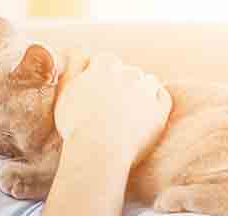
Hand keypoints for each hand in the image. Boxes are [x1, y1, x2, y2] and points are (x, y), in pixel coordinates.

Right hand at [55, 53, 171, 165]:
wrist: (100, 150)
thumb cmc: (77, 124)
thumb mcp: (65, 91)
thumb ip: (73, 67)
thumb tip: (80, 52)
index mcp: (105, 65)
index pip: (105, 61)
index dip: (100, 77)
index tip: (95, 93)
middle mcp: (129, 73)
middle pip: (127, 72)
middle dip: (121, 84)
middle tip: (109, 107)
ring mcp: (147, 91)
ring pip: (147, 82)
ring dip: (140, 91)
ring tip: (128, 112)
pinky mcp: (159, 110)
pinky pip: (163, 98)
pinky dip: (156, 102)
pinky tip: (146, 114)